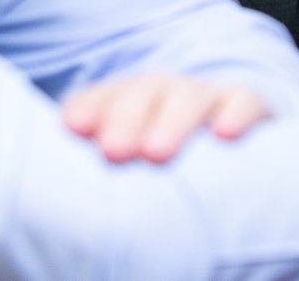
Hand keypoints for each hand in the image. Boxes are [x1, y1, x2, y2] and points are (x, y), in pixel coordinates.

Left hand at [61, 75, 269, 163]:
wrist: (231, 140)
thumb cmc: (161, 165)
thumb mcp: (125, 162)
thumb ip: (96, 170)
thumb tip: (52, 206)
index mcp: (128, 102)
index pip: (105, 97)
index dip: (90, 107)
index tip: (72, 127)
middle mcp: (164, 93)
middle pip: (142, 93)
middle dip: (125, 117)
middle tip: (112, 152)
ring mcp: (206, 97)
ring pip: (188, 96)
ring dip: (172, 121)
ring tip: (156, 153)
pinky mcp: (246, 106)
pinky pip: (243, 102)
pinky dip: (236, 113)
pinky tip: (226, 133)